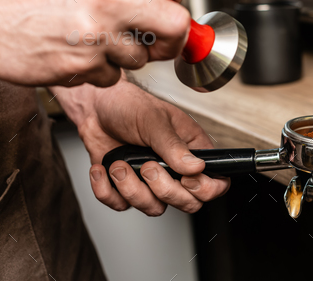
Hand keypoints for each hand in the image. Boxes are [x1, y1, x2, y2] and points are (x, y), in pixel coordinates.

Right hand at [0, 0, 189, 86]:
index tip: (175, 1)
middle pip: (176, 22)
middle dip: (175, 38)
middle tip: (163, 40)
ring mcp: (97, 34)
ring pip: (142, 58)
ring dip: (125, 57)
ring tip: (95, 43)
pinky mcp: (85, 66)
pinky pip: (113, 77)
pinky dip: (101, 73)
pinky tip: (79, 56)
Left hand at [55, 78, 229, 214]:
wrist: (97, 106)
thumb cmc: (129, 105)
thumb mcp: (154, 120)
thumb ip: (174, 146)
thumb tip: (196, 167)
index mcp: (192, 150)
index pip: (216, 183)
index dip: (205, 189)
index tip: (186, 178)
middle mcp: (175, 169)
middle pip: (187, 203)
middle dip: (164, 189)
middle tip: (147, 166)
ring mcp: (151, 181)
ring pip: (154, 208)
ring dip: (132, 190)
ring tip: (119, 164)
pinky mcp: (126, 187)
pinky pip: (122, 205)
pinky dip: (107, 191)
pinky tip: (102, 169)